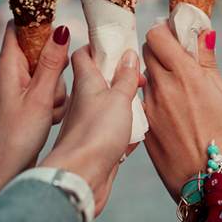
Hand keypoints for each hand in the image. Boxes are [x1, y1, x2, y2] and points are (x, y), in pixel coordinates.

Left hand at [0, 21, 68, 204]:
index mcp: (8, 66)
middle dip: (55, 64)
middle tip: (54, 87)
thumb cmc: (16, 137)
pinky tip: (51, 119)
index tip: (59, 29)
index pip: (18, 27)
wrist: (2, 172)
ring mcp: (18, 89)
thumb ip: (52, 63)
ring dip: (56, 88)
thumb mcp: (40, 97)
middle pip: (38, 49)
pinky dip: (53, 102)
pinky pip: (46, 92)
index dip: (38, 22)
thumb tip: (61, 30)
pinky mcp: (26, 103)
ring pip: (47, 72)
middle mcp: (10, 74)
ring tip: (50, 110)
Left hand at [41, 46, 140, 214]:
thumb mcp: (116, 97)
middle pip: (98, 79)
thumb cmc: (93, 135)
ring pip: (107, 106)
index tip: (118, 42)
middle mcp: (82, 101)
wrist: (79, 179)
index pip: (84, 54)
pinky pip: (111, 131)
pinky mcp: (95, 145)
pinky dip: (125, 130)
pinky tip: (136, 133)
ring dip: (124, 103)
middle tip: (138, 76)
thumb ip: (124, 77)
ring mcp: (87, 124)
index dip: (99, 46)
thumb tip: (128, 54)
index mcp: (84, 82)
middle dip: (119, 76)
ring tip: (142, 102)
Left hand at [142, 22, 221, 200]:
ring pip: (146, 77)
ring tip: (178, 90)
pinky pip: (144, 101)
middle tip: (175, 57)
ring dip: (158, 75)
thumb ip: (208, 62)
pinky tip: (172, 111)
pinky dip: (155, 98)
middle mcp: (162, 87)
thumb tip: (203, 32)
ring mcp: (149, 107)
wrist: (209, 183)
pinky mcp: (144, 125)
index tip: (173, 34)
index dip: (164, 31)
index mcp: (185, 74)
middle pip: (147, 52)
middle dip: (160, 50)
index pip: (156, 35)